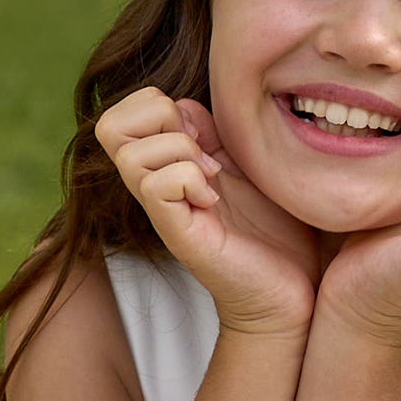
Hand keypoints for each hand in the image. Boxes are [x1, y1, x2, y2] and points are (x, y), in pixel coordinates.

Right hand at [95, 88, 322, 339]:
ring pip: (130, 153)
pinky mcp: (177, 234)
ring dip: (179, 152)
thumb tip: (184, 107)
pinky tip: (213, 200)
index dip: (161, 105)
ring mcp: (162, 211)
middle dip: (160, 120)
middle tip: (202, 150)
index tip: (204, 135)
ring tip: (212, 178)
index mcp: (167, 164)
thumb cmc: (274, 231)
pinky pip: (155, 185)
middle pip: (109, 126)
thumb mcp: (245, 165)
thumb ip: (214, 132)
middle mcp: (154, 186)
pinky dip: (188, 179)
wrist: (290, 294)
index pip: (125, 112)